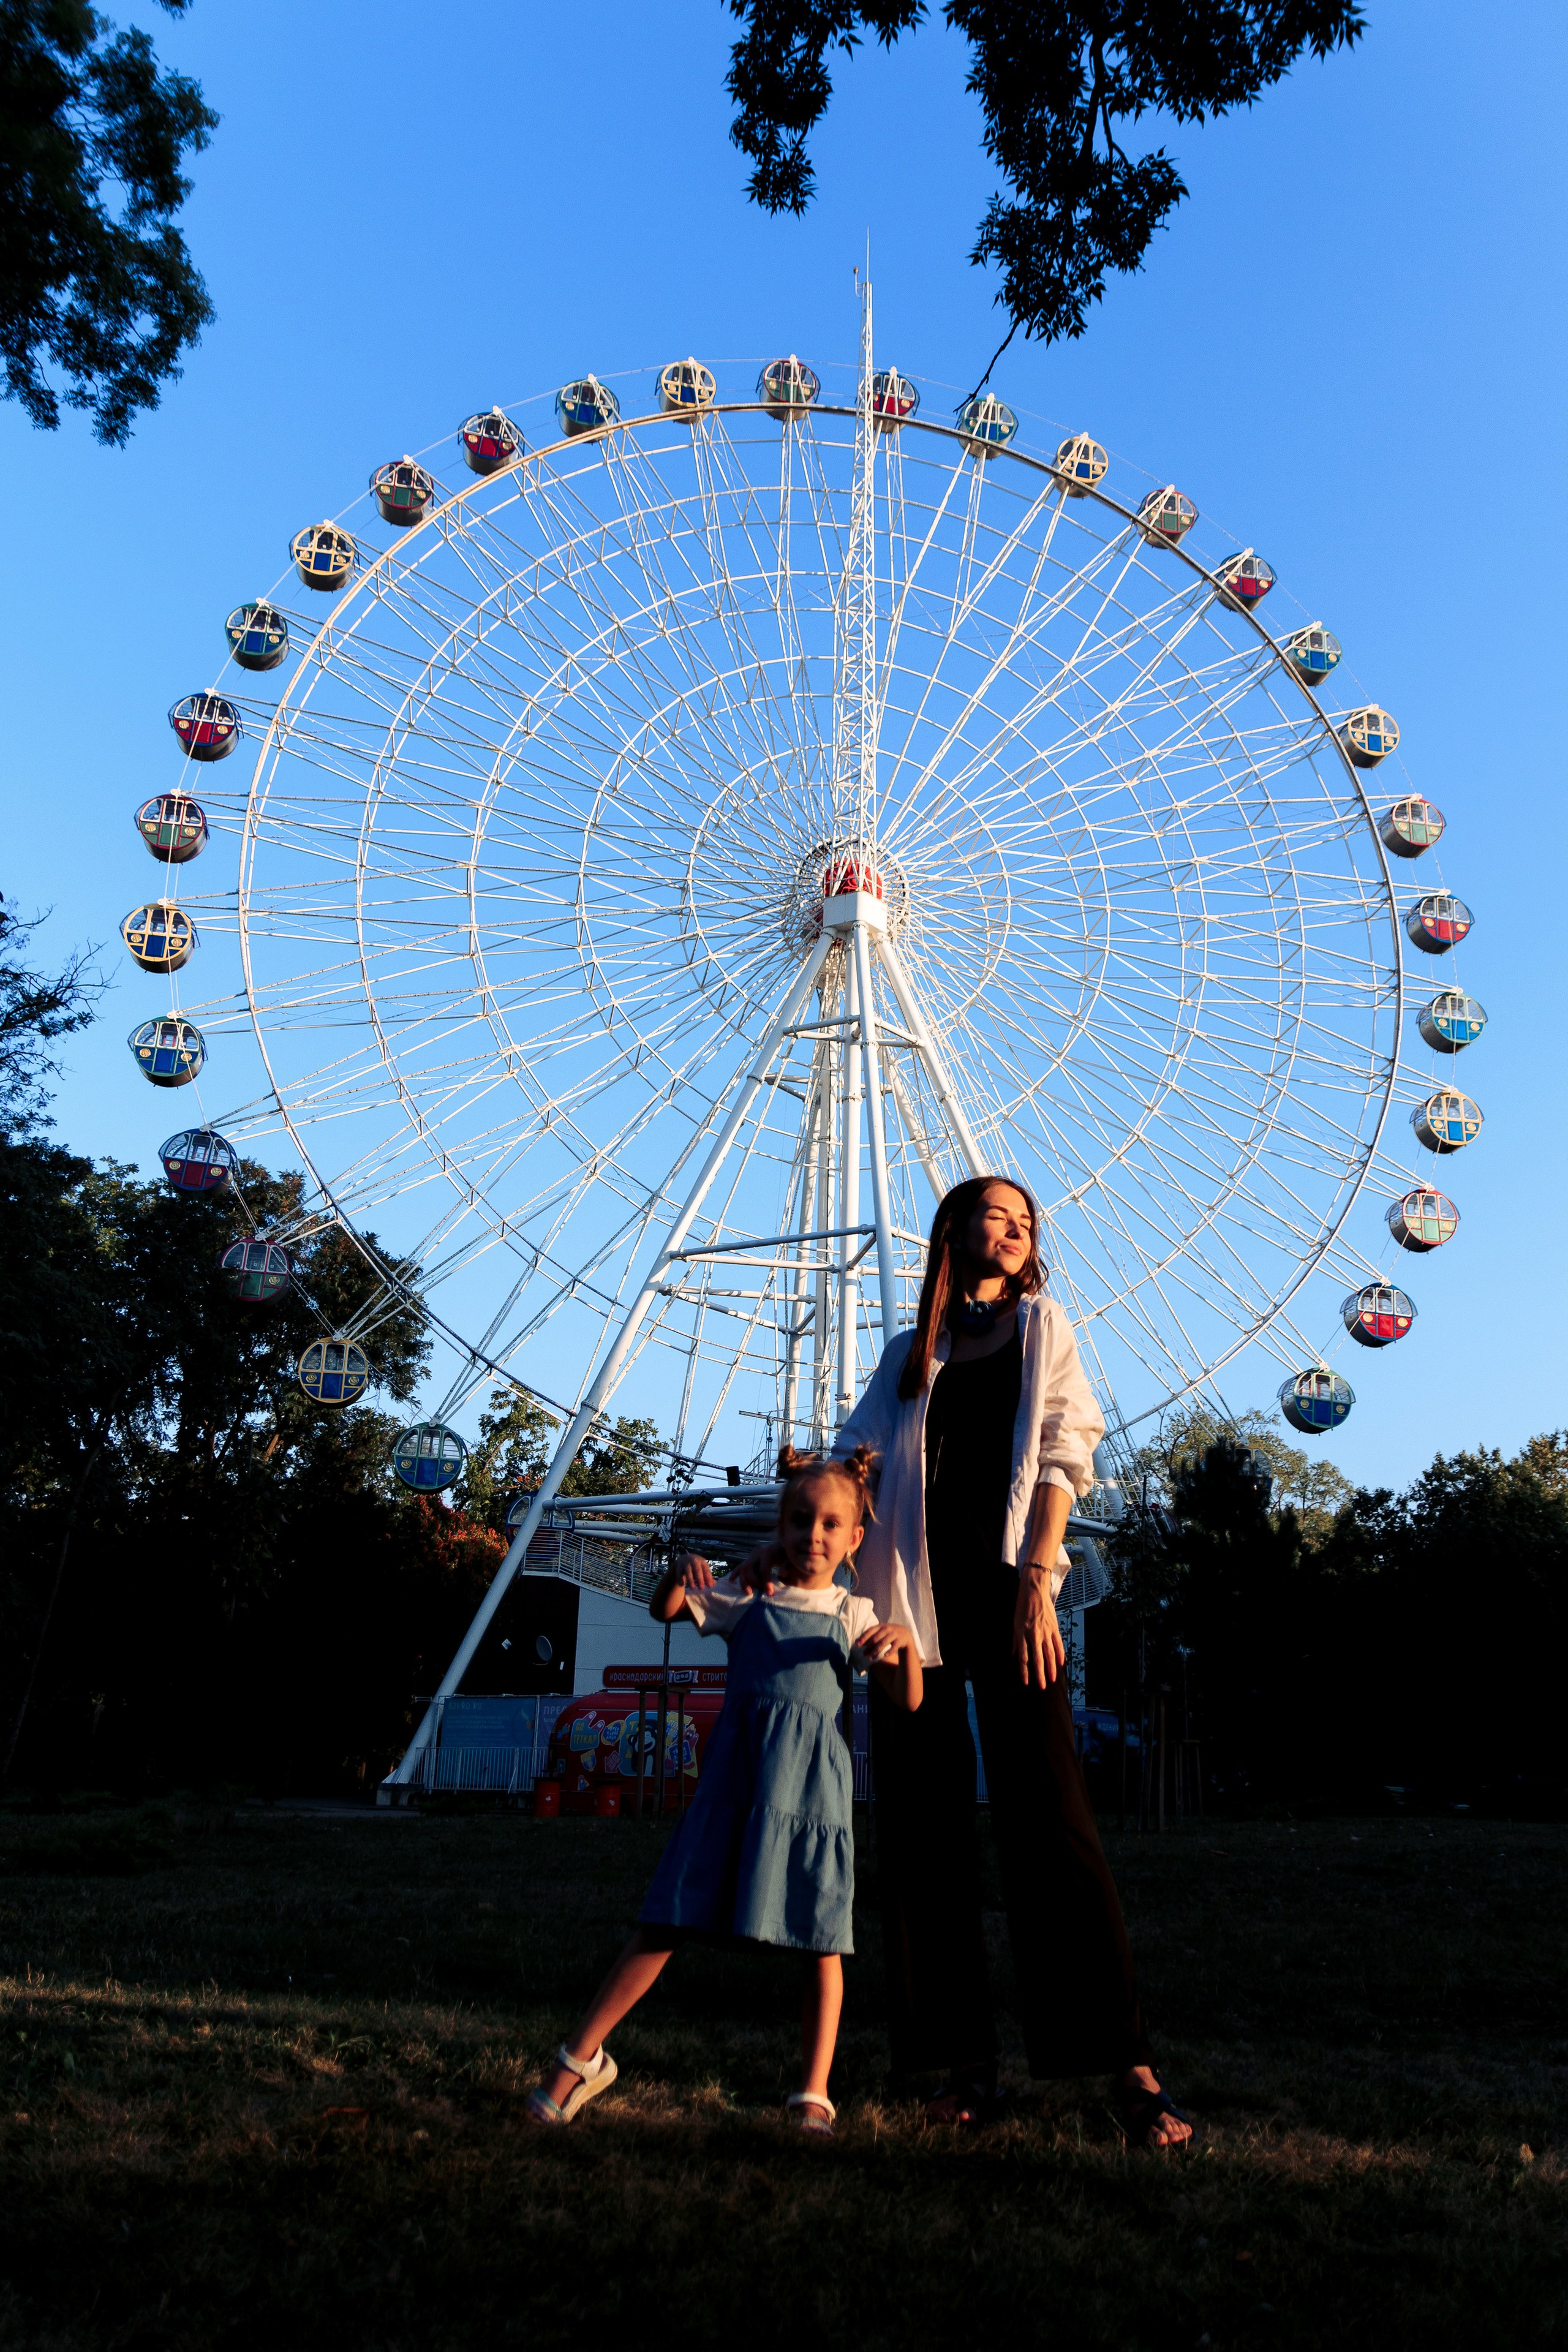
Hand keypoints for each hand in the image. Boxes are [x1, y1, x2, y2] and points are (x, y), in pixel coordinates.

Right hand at [674, 1552, 718, 1595]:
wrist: (685, 1558)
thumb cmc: (697, 1566)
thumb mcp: (703, 1569)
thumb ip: (708, 1577)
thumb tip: (713, 1584)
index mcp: (702, 1561)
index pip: (706, 1570)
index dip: (708, 1578)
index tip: (710, 1586)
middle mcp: (694, 1561)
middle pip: (697, 1570)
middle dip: (700, 1579)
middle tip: (701, 1588)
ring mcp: (686, 1562)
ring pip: (688, 1571)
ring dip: (690, 1580)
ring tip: (693, 1588)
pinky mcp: (679, 1565)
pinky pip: (679, 1572)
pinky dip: (680, 1578)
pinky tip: (682, 1585)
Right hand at [734, 1541, 785, 1595]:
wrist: (782, 1544)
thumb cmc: (787, 1554)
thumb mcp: (790, 1558)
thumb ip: (788, 1566)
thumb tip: (781, 1574)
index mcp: (767, 1551)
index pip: (763, 1569)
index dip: (766, 1582)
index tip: (770, 1593)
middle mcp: (757, 1552)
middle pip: (749, 1568)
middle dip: (754, 1582)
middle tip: (761, 1592)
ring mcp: (751, 1555)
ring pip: (742, 1568)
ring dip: (744, 1581)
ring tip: (749, 1593)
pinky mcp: (749, 1558)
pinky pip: (739, 1566)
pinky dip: (735, 1573)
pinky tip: (731, 1580)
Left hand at [855, 1621, 911, 1667]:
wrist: (905, 1633)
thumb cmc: (888, 1634)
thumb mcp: (879, 1633)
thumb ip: (869, 1636)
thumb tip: (856, 1641)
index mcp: (880, 1626)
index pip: (870, 1631)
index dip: (864, 1637)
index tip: (857, 1645)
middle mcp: (887, 1629)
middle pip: (876, 1638)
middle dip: (869, 1647)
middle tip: (864, 1655)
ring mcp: (894, 1634)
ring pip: (884, 1643)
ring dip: (876, 1651)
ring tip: (871, 1658)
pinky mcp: (900, 1640)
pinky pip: (895, 1646)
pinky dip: (890, 1651)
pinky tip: (885, 1655)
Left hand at [1013, 1565, 1063, 1688]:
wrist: (1034, 1590)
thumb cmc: (1022, 1606)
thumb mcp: (1015, 1623)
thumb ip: (1016, 1640)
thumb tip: (1014, 1655)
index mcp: (1022, 1633)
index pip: (1023, 1657)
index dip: (1024, 1671)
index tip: (1026, 1682)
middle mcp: (1034, 1634)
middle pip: (1038, 1658)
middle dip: (1040, 1674)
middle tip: (1042, 1687)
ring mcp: (1046, 1631)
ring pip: (1050, 1653)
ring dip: (1051, 1667)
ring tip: (1052, 1679)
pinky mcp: (1054, 1627)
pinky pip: (1058, 1643)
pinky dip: (1060, 1654)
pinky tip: (1061, 1664)